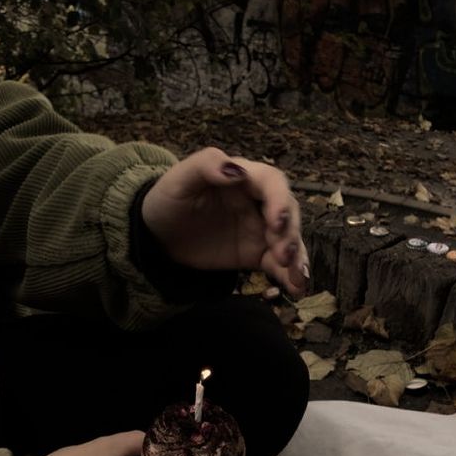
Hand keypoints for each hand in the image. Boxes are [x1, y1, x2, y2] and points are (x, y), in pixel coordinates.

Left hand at [141, 147, 308, 293]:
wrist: (158, 234)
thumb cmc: (169, 199)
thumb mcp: (179, 178)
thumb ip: (206, 166)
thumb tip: (236, 170)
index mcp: (244, 177)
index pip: (272, 183)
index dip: (279, 200)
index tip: (276, 221)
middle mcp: (258, 202)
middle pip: (287, 213)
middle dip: (289, 233)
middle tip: (283, 254)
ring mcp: (259, 229)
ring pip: (288, 240)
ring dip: (297, 257)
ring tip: (298, 277)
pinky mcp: (255, 254)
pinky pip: (278, 264)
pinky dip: (289, 276)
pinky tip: (296, 289)